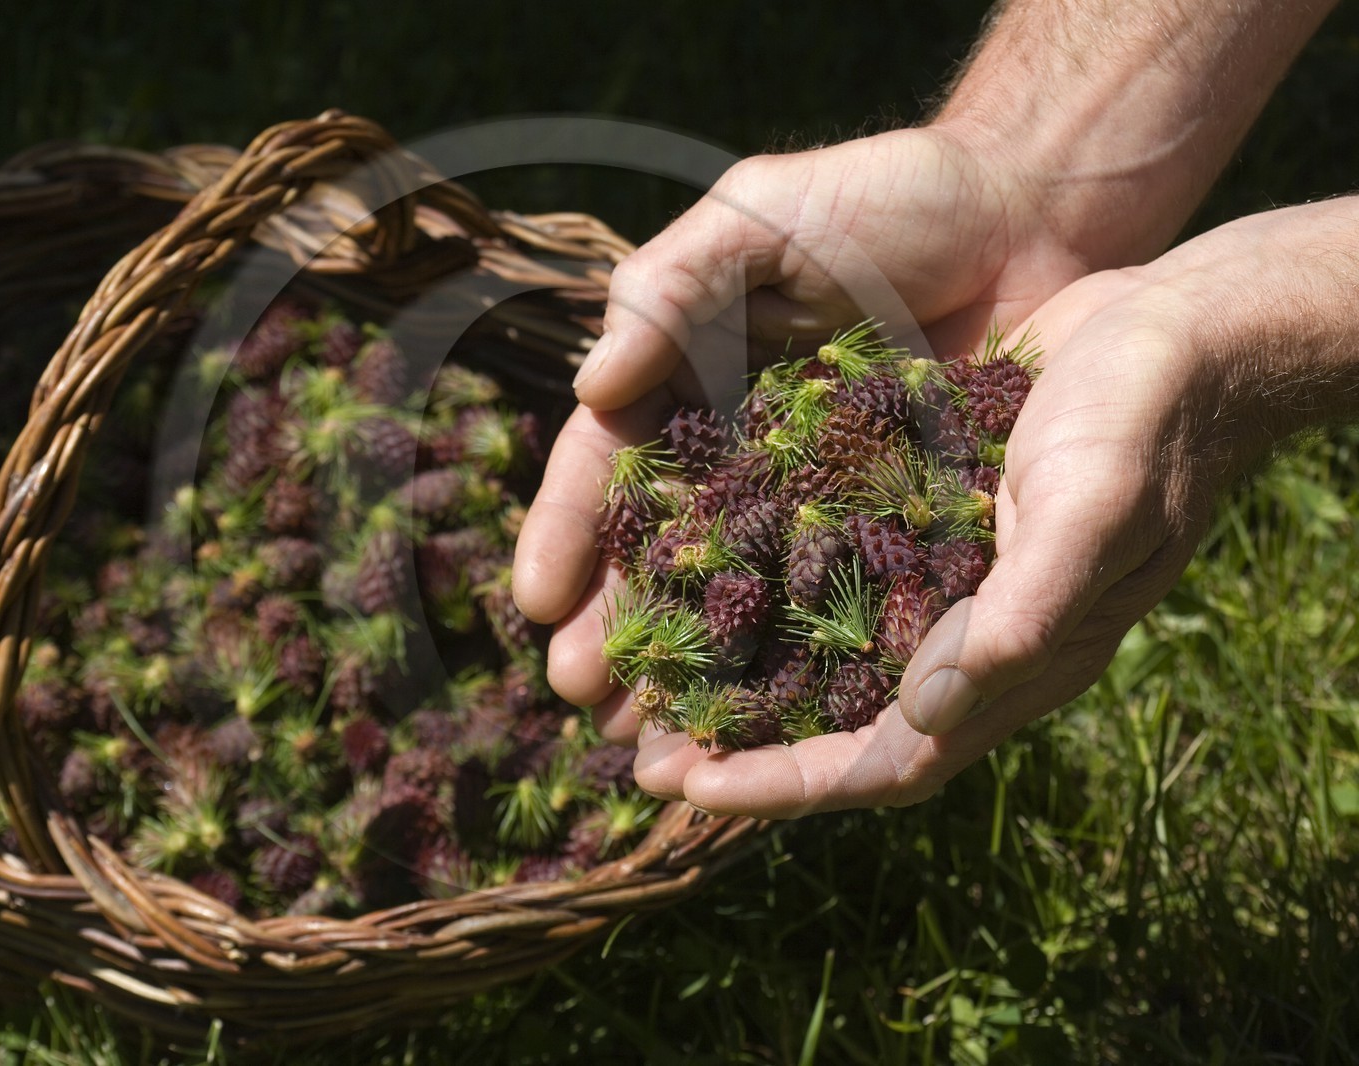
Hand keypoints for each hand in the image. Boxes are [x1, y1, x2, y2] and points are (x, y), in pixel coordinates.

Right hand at [513, 125, 1100, 744]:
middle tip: (581, 700)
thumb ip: (673, 285)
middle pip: (659, 550)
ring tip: (649, 740)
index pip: (608, 463)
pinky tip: (770, 723)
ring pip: (737, 596)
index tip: (536, 601)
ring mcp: (814, 496)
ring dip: (692, 669)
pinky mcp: (894, 527)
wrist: (1033, 209)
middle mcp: (736, 449)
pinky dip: (799, 664)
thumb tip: (593, 385)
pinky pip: (837, 604)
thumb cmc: (890, 194)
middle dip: (617, 626)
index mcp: (685, 376)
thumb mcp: (763, 216)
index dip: (566, 530)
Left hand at [624, 197, 1358, 816]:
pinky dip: (770, 584)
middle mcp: (968, 638)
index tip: (691, 787)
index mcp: (1012, 664)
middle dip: (744, 746)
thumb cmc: (1148, 422)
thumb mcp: (1091, 512)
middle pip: (838, 726)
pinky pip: (836, 574)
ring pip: (826, 658)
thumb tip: (935, 712)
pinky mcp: (925, 518)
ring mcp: (945, 581)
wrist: (1186, 332)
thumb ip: (1026, 613)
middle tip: (639, 746)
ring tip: (653, 674)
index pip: (885, 762)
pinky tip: (707, 565)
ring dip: (743, 673)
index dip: (787, 784)